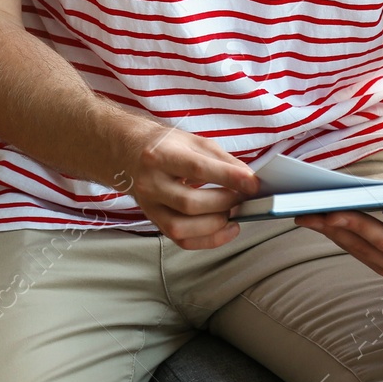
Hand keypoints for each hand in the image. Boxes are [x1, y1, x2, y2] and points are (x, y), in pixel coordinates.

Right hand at [118, 121, 259, 250]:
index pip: (197, 168)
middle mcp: (150, 182)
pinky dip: (208, 240)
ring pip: (182, 227)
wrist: (129, 153)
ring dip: (216, 224)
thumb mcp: (193, 141)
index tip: (253, 184)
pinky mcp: (154, 220)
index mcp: (160, 155)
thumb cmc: (166, 146)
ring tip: (232, 212)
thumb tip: (249, 180)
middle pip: (190, 202)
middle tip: (243, 197)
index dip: (228, 177)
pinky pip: (181, 240)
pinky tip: (225, 229)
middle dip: (224, 202)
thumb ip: (222, 159)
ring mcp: (149, 205)